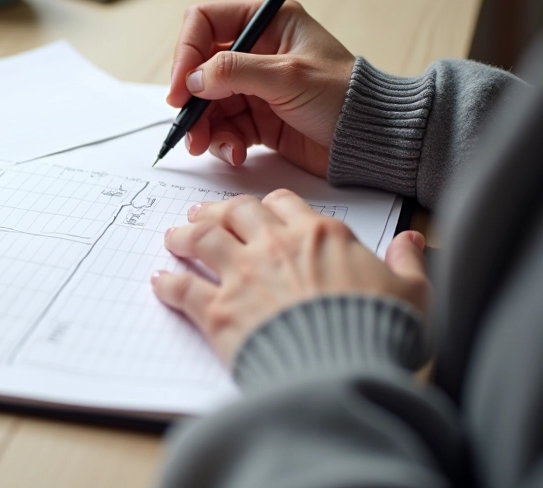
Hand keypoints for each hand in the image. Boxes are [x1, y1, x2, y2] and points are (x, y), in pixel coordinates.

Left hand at [150, 190, 428, 363]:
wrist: (344, 370)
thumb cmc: (380, 332)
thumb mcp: (412, 293)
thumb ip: (406, 261)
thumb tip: (412, 240)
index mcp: (319, 235)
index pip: (283, 202)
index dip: (265, 205)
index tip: (255, 211)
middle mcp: (275, 245)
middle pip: (235, 212)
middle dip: (217, 211)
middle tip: (203, 215)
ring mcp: (243, 275)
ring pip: (201, 239)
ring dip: (184, 236)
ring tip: (174, 237)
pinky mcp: (219, 311)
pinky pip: (183, 289)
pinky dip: (168, 284)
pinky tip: (160, 283)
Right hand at [168, 0, 355, 176]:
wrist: (372, 142)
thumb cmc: (345, 98)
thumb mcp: (287, 76)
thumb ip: (234, 72)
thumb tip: (192, 79)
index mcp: (268, 23)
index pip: (205, 23)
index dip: (186, 53)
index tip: (180, 89)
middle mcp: (257, 51)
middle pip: (200, 69)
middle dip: (192, 101)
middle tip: (190, 129)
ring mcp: (255, 86)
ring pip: (207, 103)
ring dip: (204, 127)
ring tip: (212, 147)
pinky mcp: (258, 118)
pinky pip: (223, 127)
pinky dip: (223, 142)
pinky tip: (237, 153)